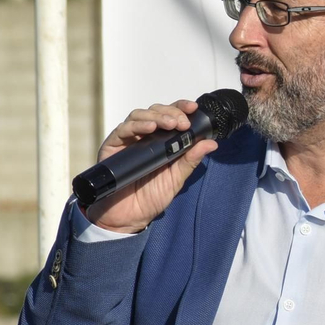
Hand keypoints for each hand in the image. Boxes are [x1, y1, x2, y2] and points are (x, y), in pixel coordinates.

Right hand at [84, 100, 218, 233]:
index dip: (181, 108)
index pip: (171, 116)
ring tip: (169, 124)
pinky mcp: (112, 145)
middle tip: (182, 122)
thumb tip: (211, 144)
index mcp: (161, 141)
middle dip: (170, 112)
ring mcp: (128, 139)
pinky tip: (149, 128)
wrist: (129, 216)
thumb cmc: (151, 197)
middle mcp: (144, 136)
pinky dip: (137, 125)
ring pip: (139, 115)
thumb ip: (191, 160)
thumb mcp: (176, 178)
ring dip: (156, 116)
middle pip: (155, 111)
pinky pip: (123, 129)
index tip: (193, 108)